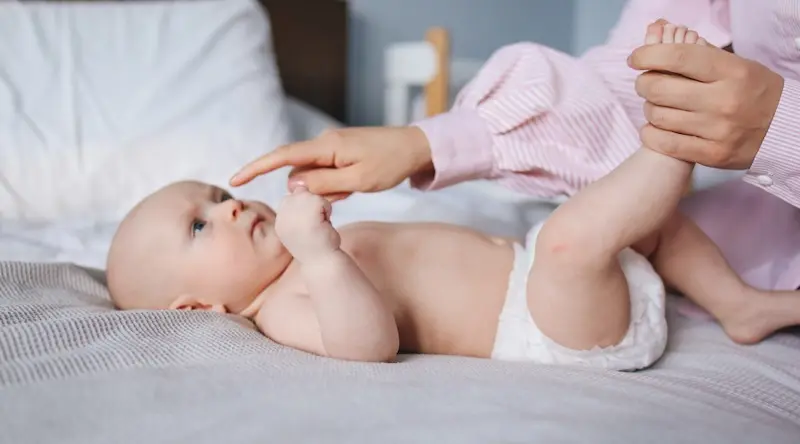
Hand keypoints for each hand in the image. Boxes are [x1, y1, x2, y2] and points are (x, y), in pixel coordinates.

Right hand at [229, 126, 432, 200]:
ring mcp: (333, 147)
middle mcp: (325, 143)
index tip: (236, 179)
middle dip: (310, 191)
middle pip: (298, 171)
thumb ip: (323, 184)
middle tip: (342, 196)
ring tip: (355, 189)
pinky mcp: (341, 153)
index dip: (257, 167)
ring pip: (313, 176)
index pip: (282, 156)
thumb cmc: (391, 163)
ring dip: (327, 190)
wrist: (417, 147)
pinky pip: (327, 174)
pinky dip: (336, 186)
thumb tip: (293, 185)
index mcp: (326, 146)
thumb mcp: (358, 181)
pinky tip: (356, 186)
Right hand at [274, 187, 340, 261]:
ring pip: (312, 196)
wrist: (323, 262)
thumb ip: (298, 207)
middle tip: (315, 228)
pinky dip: (328, 211)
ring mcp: (295, 213)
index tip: (308, 229)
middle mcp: (282, 215)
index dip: (306, 211)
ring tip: (319, 227)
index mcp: (279, 220)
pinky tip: (324, 226)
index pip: (293, 200)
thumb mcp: (302, 225)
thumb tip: (301, 187)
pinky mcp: (308, 211)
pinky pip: (322, 200)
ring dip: (321, 210)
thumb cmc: (316, 246)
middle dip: (313, 208)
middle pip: (301, 194)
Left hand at [628, 39, 784, 168]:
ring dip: (649, 108)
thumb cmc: (753, 91)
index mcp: (731, 71)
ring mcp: (718, 129)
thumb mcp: (736, 64)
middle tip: (646, 83)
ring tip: (658, 105)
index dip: (648, 56)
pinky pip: (664, 143)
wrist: (784, 130)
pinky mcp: (712, 154)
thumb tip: (658, 33)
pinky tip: (655, 127)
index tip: (636, 59)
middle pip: (660, 88)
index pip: (678, 57)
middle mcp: (724, 100)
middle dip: (644, 83)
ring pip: (658, 116)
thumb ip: (697, 52)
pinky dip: (651, 133)